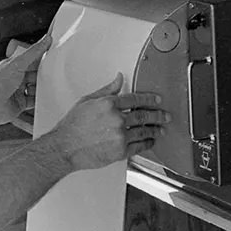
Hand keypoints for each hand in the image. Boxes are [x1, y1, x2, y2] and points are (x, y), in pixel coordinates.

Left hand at [0, 34, 51, 126]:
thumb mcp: (17, 64)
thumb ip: (33, 52)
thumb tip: (46, 39)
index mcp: (15, 66)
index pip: (33, 60)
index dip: (43, 59)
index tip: (56, 57)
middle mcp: (17, 78)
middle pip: (36, 75)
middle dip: (45, 75)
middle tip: (57, 74)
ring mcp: (19, 91)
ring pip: (36, 88)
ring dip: (42, 88)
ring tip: (51, 87)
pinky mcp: (21, 104)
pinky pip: (34, 101)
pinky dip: (40, 100)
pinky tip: (46, 98)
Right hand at [48, 73, 168, 170]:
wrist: (65, 147)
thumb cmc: (72, 126)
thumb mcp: (87, 101)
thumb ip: (107, 90)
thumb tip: (119, 79)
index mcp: (109, 104)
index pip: (135, 99)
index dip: (149, 99)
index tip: (156, 101)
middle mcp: (117, 119)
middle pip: (144, 116)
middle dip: (157, 115)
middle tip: (165, 116)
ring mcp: (120, 136)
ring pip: (144, 131)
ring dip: (155, 130)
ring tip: (161, 129)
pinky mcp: (120, 151)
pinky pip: (139, 146)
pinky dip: (148, 144)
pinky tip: (151, 142)